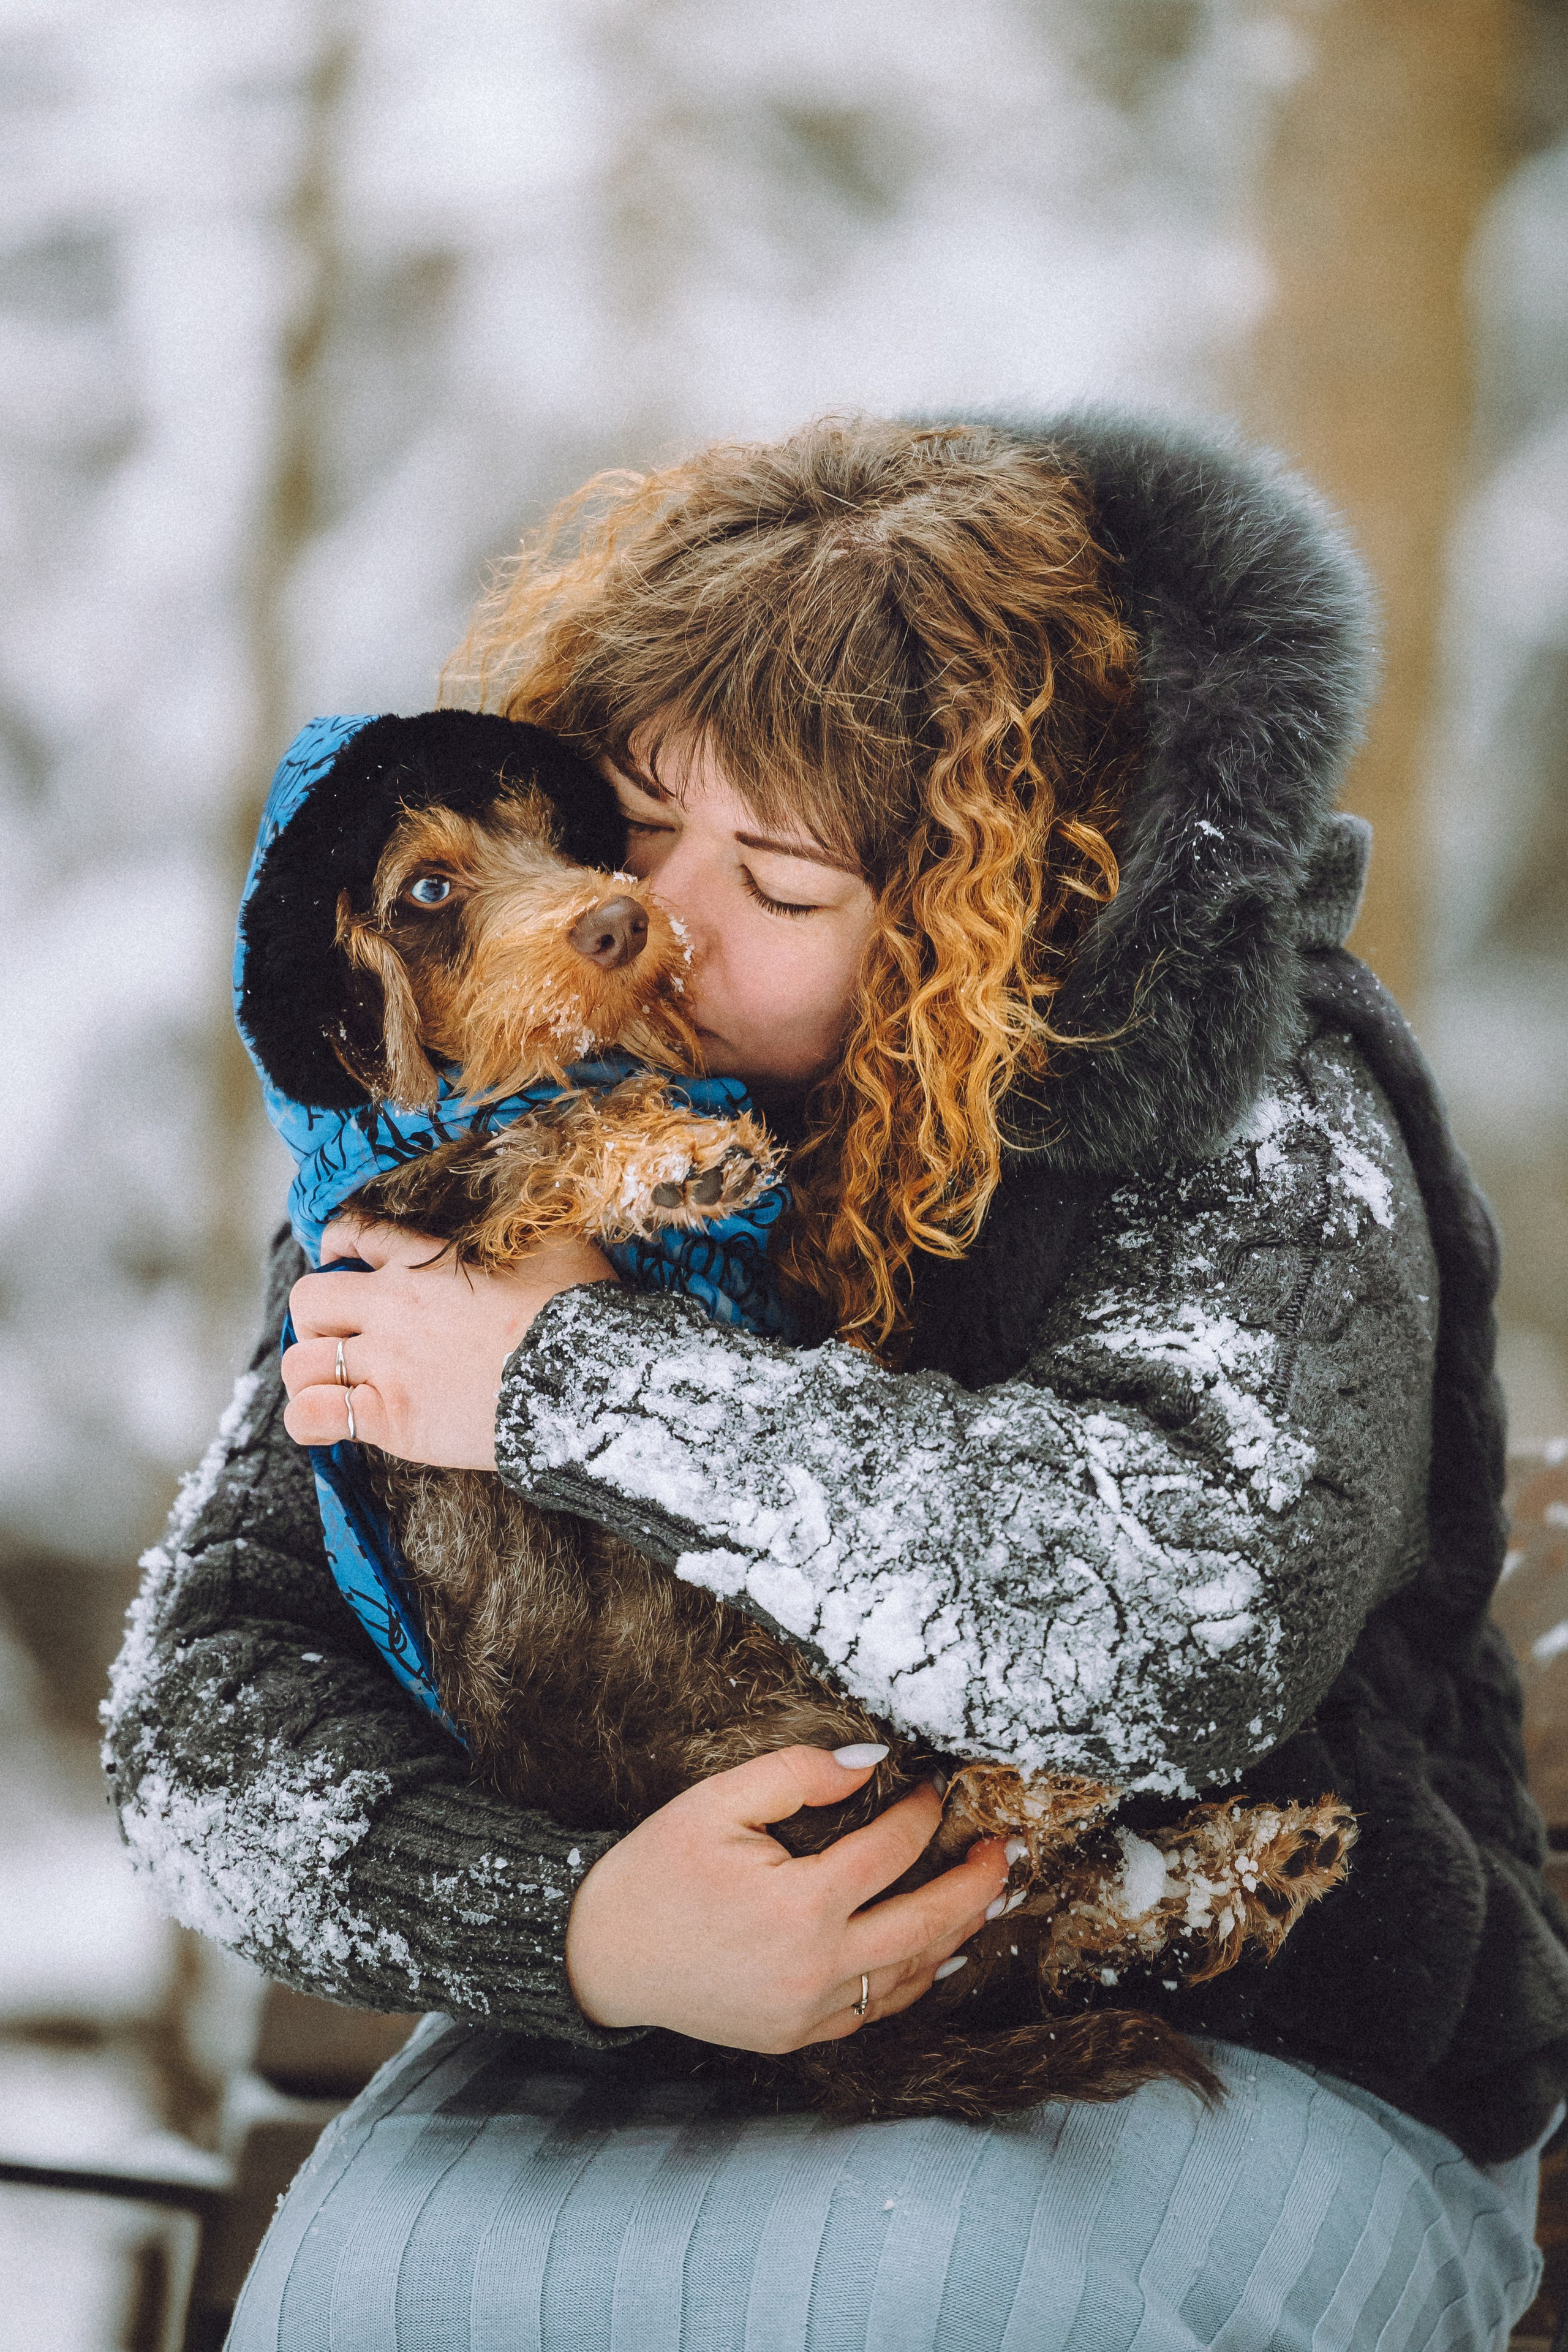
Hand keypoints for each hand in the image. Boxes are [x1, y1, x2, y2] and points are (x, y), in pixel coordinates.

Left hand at [281, 1216, 617, 1467]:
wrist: (585, 1377)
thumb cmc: (581, 1310)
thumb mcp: (556, 1245)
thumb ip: (528, 1227)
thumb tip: (536, 1214)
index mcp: (427, 1260)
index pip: (354, 1235)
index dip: (338, 1246)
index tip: (341, 1261)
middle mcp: (393, 1306)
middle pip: (309, 1299)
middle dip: (316, 1318)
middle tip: (342, 1337)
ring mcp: (387, 1364)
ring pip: (301, 1361)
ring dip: (308, 1374)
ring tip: (329, 1386)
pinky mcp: (390, 1417)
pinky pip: (313, 1417)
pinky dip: (309, 1422)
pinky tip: (325, 1427)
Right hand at [565, 1745, 1010, 2051]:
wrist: (601, 1957)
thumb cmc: (655, 1872)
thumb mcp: (716, 1802)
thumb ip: (797, 1775)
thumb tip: (869, 1763)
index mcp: (799, 1906)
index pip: (891, 1852)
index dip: (921, 1814)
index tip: (933, 1789)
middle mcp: (815, 1968)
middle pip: (928, 1925)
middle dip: (977, 1885)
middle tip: (1004, 1851)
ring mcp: (808, 2011)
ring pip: (911, 1977)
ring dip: (957, 1935)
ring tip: (987, 1899)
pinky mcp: (796, 2035)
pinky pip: (875, 2012)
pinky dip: (913, 1981)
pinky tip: (933, 1955)